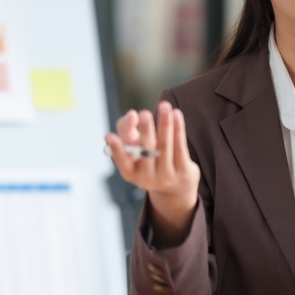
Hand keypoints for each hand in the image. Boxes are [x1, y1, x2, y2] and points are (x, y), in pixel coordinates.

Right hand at [105, 101, 199, 244]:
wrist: (176, 189)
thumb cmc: (152, 162)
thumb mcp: (137, 151)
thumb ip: (128, 132)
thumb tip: (131, 116)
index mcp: (131, 173)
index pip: (122, 161)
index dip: (116, 149)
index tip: (109, 136)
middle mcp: (147, 178)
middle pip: (146, 151)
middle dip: (145, 131)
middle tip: (144, 113)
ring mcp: (167, 177)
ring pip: (165, 146)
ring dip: (164, 123)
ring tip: (164, 106)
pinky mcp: (184, 172)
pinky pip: (180, 147)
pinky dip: (178, 129)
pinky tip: (176, 115)